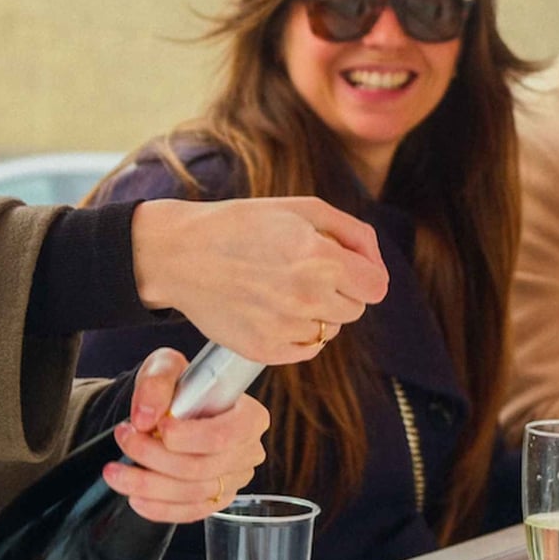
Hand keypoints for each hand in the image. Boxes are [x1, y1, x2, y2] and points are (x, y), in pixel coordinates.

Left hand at [100, 348, 268, 521]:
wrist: (173, 409)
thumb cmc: (179, 386)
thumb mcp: (166, 367)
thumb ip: (157, 382)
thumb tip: (145, 417)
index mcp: (250, 416)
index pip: (223, 435)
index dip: (188, 436)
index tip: (158, 425)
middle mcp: (248, 452)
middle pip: (201, 467)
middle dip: (154, 456)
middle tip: (123, 438)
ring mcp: (234, 480)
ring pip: (191, 492)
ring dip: (147, 484)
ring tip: (114, 471)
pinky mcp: (216, 500)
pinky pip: (189, 512)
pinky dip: (158, 508)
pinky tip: (134, 497)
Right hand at [130, 197, 388, 364]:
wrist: (181, 254)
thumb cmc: (243, 225)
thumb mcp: (303, 209)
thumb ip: (354, 233)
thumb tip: (377, 265)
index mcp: (321, 258)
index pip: (377, 287)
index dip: (364, 275)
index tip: (346, 269)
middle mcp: (307, 297)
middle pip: (355, 310)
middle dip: (339, 292)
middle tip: (302, 272)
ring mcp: (285, 328)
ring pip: (330, 331)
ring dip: (316, 314)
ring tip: (281, 290)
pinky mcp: (265, 350)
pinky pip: (305, 349)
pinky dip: (295, 333)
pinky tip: (270, 310)